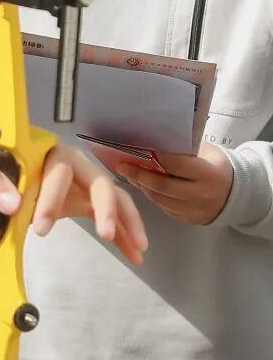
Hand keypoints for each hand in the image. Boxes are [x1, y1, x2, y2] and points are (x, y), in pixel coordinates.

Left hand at [0, 139, 146, 264]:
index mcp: (42, 150)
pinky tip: (135, 254)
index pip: (57, 169)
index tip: (41, 228)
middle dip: (105, 206)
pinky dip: (123, 233)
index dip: (54, 197)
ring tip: (139, 246)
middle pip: (96, 180)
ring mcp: (77, 183)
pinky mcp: (81, 201)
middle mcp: (66, 163)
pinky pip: (109, 215)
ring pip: (112, 196)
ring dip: (126, 219)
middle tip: (104, 234)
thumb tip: (12, 203)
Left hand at [114, 142, 232, 225]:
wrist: (237, 194)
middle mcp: (202, 194)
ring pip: (159, 199)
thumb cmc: (217, 166)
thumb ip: (185, 149)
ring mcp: (195, 210)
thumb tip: (154, 139)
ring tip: (129, 173)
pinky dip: (152, 195)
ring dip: (142, 186)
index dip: (154, 156)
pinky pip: (164, 207)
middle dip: (139, 174)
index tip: (136, 148)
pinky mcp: (189, 220)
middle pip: (162, 185)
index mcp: (209, 173)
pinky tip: (143, 185)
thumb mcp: (207, 152)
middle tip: (122, 164)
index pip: (175, 164)